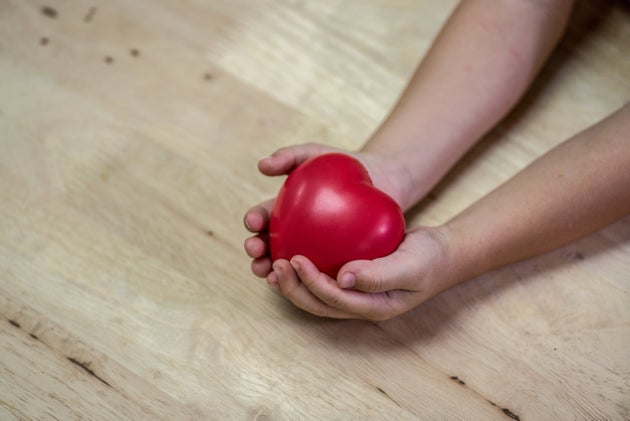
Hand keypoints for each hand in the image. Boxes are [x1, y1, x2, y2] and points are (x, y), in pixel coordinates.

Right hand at [244, 143, 411, 280]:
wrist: (385, 178)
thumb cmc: (346, 164)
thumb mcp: (316, 154)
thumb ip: (290, 155)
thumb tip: (261, 166)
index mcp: (284, 211)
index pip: (263, 217)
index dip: (254, 220)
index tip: (252, 222)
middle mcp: (294, 233)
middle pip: (269, 245)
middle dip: (257, 250)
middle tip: (255, 249)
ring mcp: (314, 250)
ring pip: (290, 265)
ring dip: (274, 271)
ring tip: (271, 273)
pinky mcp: (336, 262)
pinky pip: (322, 273)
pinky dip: (311, 280)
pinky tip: (308, 283)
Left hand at [270, 227, 456, 320]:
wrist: (440, 253)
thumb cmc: (428, 259)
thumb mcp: (409, 266)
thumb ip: (379, 275)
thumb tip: (343, 278)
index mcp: (371, 307)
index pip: (333, 300)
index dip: (311, 283)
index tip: (296, 259)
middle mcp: (358, 304)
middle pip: (317, 304)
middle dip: (293, 288)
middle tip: (276, 265)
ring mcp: (354, 293)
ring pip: (315, 295)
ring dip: (293, 283)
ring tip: (274, 264)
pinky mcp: (351, 278)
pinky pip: (323, 277)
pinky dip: (305, 270)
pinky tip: (292, 251)